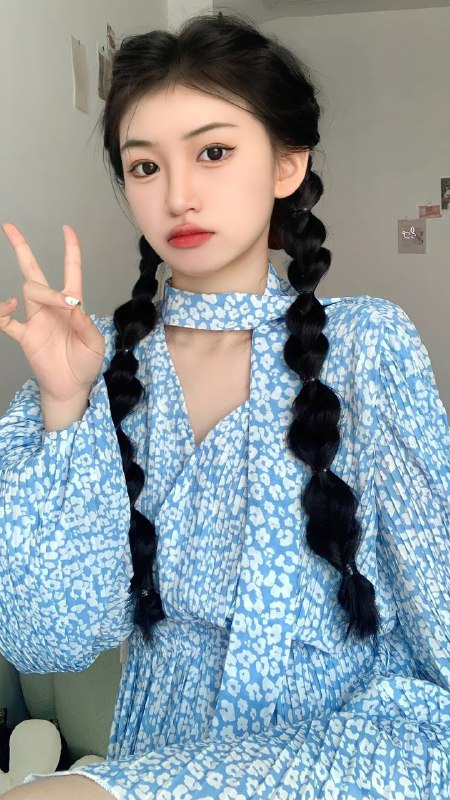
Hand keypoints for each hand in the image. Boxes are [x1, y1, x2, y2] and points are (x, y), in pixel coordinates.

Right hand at [1, 223, 105, 402]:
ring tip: (61, 304)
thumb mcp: (95, 344)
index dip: (70, 249)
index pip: (71, 270)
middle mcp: (52, 307)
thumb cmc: (86, 364)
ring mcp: (36, 319)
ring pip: (29, 289)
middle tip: (10, 228)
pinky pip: (6, 320)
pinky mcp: (25, 336)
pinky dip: (2, 313)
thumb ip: (86, 325)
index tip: (67, 229)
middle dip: (22, 249)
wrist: (72, 387)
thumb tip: (75, 305)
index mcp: (73, 305)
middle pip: (34, 271)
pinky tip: (8, 307)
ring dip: (43, 291)